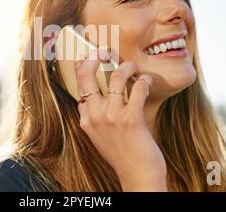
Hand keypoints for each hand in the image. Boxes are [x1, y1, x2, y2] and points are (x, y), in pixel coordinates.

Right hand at [75, 48, 166, 190]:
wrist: (138, 175)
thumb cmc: (123, 153)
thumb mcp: (98, 136)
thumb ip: (92, 117)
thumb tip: (86, 99)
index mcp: (86, 119)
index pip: (79, 85)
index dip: (82, 66)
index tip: (88, 55)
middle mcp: (94, 116)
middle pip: (87, 75)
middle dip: (94, 56)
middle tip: (104, 50)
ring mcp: (112, 117)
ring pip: (116, 76)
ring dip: (127, 67)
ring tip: (133, 68)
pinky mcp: (131, 119)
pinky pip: (137, 88)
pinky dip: (144, 81)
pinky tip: (147, 82)